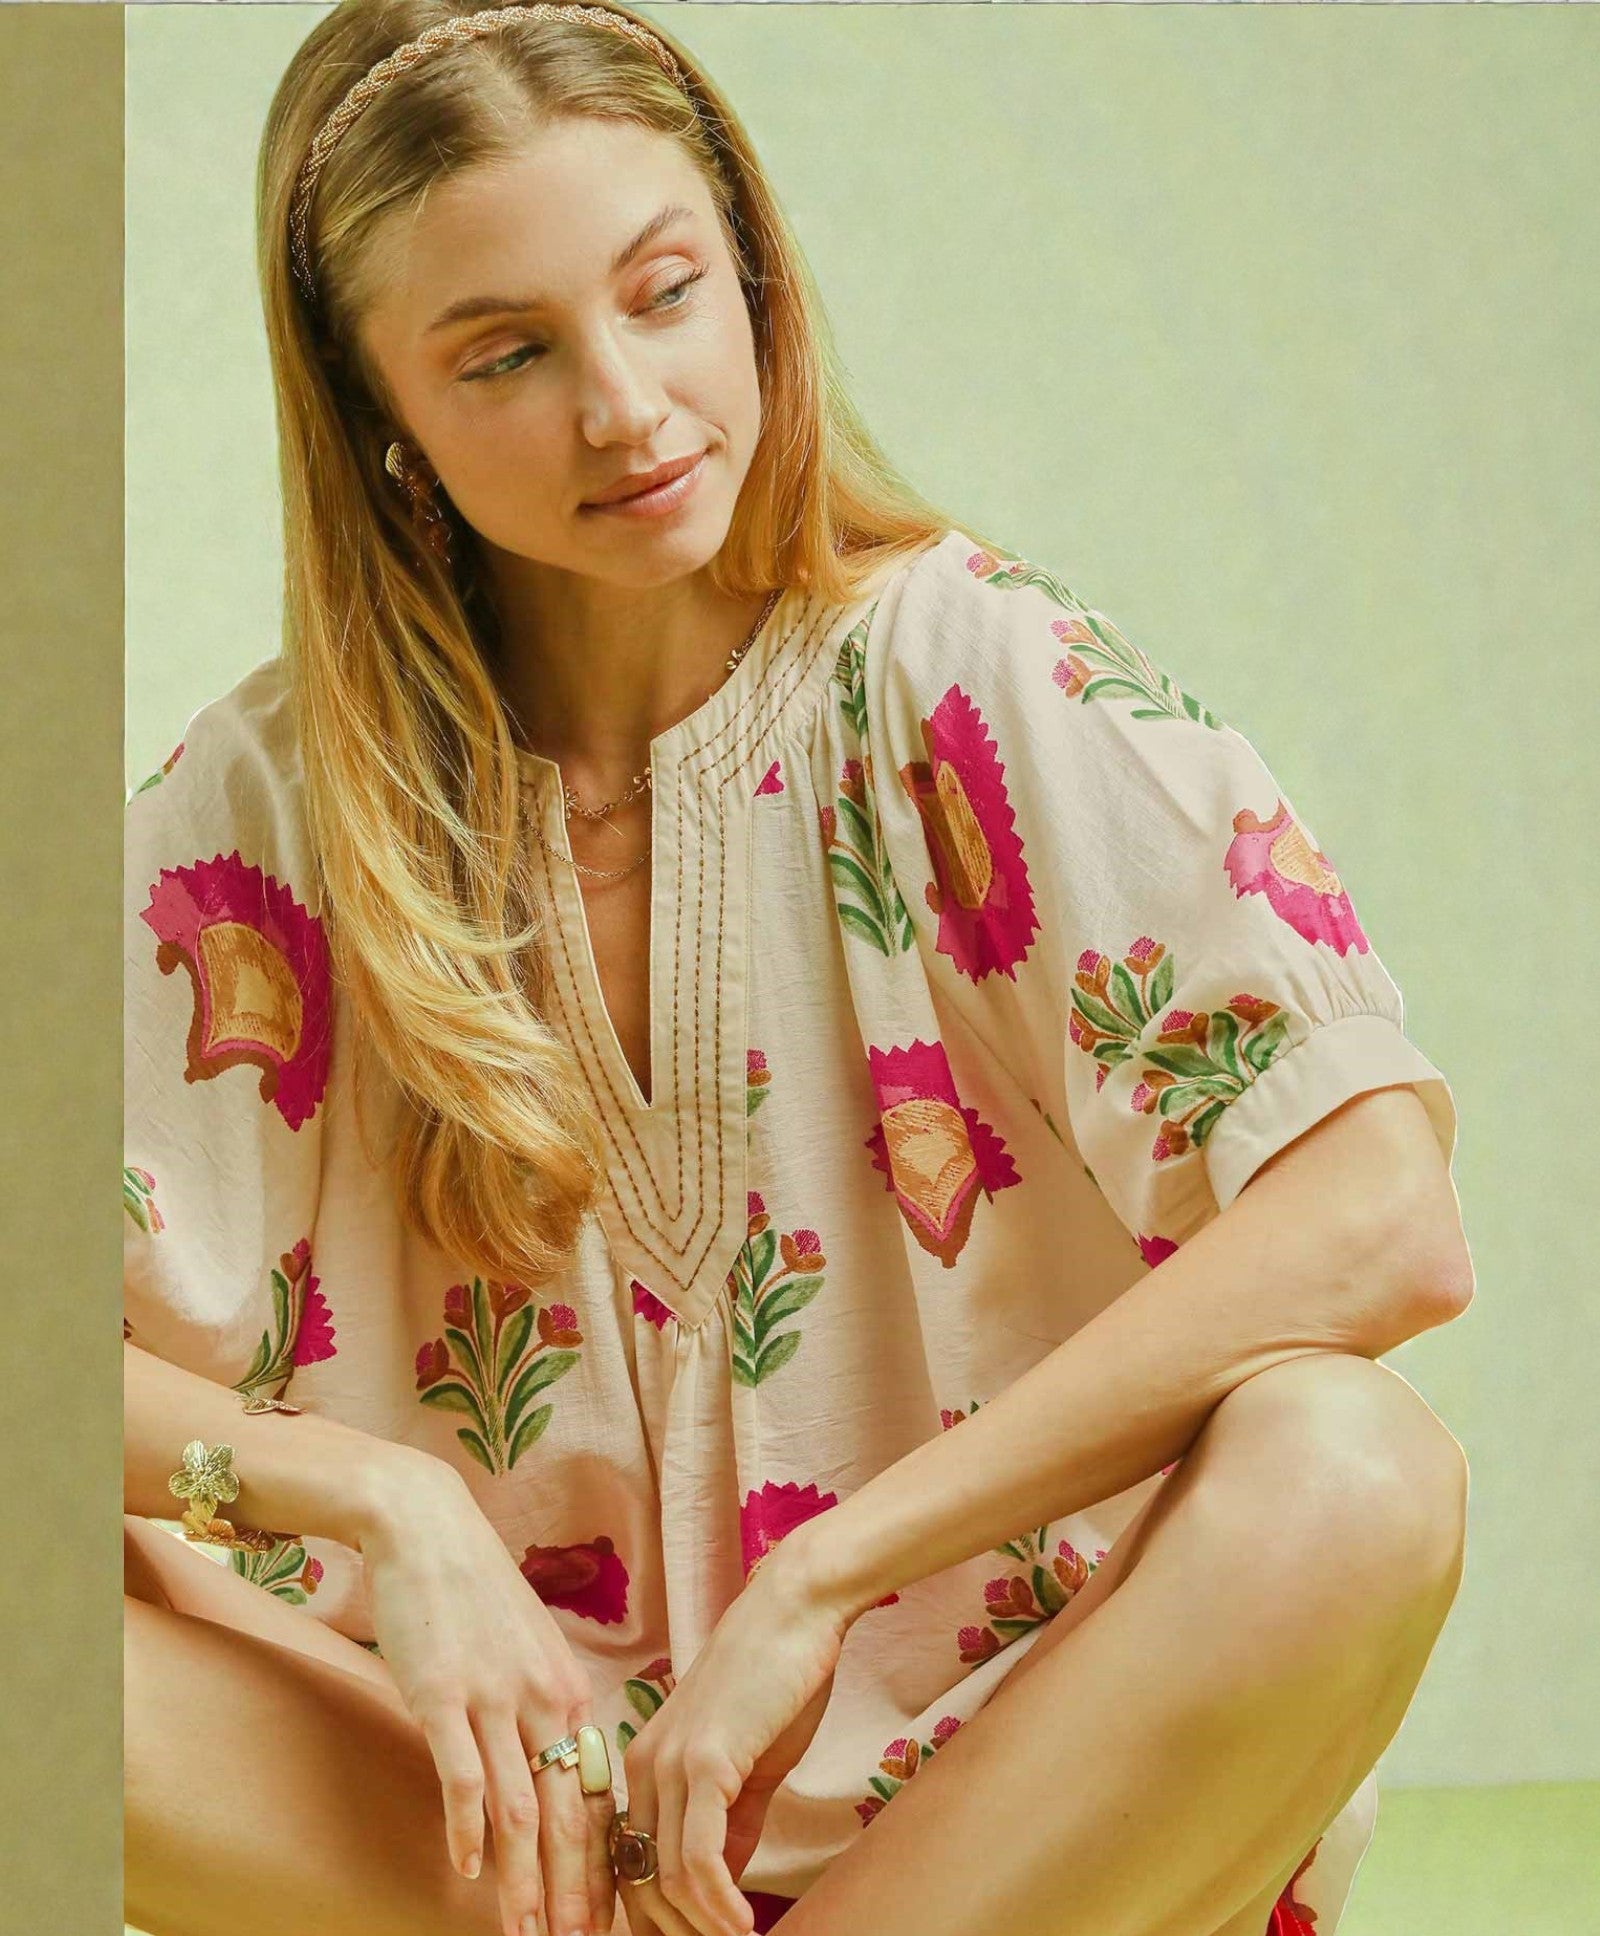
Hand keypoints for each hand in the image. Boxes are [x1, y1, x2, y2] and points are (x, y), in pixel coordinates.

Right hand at [357, 1453, 616, 1935]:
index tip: (605, 1917)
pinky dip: (466, 1830)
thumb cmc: (475, 1591)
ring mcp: (495, 1699)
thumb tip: (548, 1766)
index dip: (601, 1865)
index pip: (595, 1798)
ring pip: (520, 1810)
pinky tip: (466, 1872)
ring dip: (524, 1883)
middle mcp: (543, 1700)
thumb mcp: (529, 1650)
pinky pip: (463, 1776)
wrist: (428, 1527)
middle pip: (569, 1816)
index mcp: (570, 1693)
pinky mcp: (444, 1695)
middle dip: (575, 1893)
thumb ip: (541, 1709)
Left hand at [616, 1536, 853, 1935]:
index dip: (653, 1921)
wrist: (795, 1612)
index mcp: (646, 1767)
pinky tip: (742, 1925)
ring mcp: (670, 1764)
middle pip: (639, 1884)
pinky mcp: (705, 1762)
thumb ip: (730, 1825)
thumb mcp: (748, 1765)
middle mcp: (644, 1768)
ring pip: (665, 1879)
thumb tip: (721, 1888)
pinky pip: (698, 1857)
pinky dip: (718, 1904)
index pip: (629, 1867)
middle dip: (674, 1934)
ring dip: (702, 1929)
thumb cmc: (776, 1680)